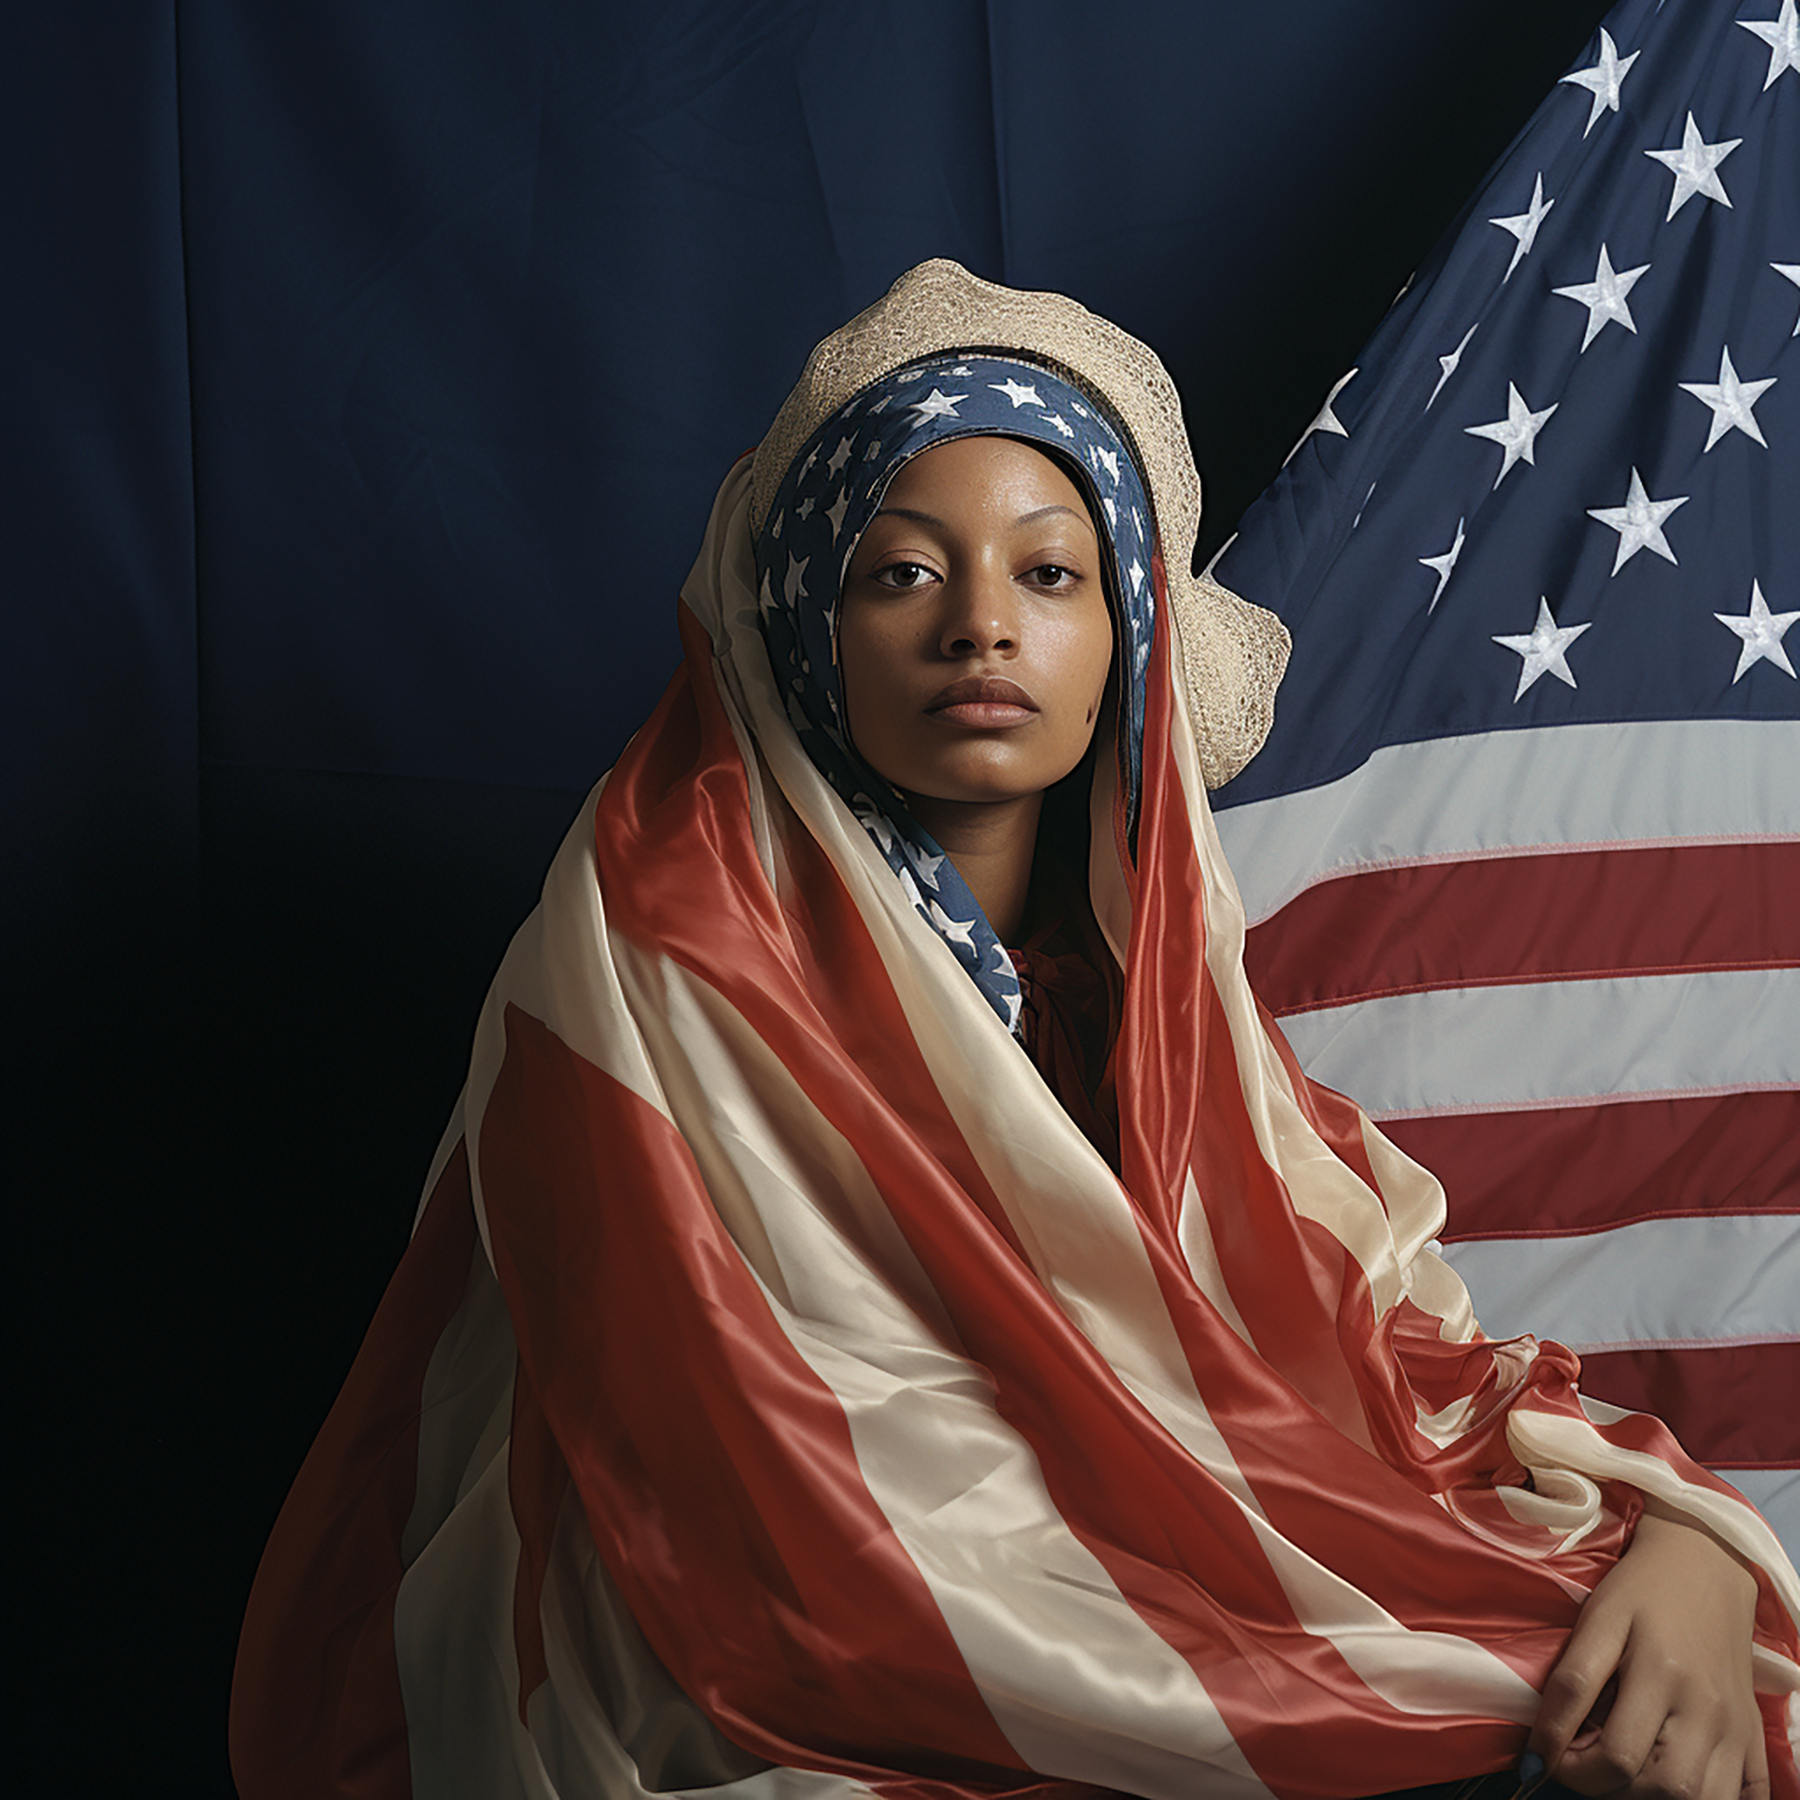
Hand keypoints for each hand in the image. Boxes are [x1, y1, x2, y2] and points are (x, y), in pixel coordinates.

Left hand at [1529, 1510, 1765, 1799]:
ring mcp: (1736, 1731)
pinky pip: (1745, 1799)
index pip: (1617, 1758)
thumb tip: (1540, 1752)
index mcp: (1661, 1676)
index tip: (1549, 1756)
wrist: (1703, 1564)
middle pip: (1664, 1789)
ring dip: (1654, 1797)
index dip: (1572, 1769)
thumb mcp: (1596, 1622)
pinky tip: (1673, 1777)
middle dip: (1610, 1787)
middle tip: (1585, 1757)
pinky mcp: (1754, 1738)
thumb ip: (1570, 1685)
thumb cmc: (1641, 1590)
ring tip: (1625, 1766)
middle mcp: (1707, 1712)